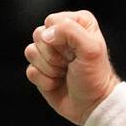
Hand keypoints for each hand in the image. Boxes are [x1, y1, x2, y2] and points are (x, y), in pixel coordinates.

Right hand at [24, 10, 118, 125]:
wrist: (92, 104)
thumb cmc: (95, 76)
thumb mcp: (91, 49)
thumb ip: (70, 31)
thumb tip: (46, 35)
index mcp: (76, 23)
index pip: (51, 21)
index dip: (60, 39)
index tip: (75, 52)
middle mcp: (60, 35)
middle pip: (39, 35)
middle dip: (54, 55)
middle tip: (70, 63)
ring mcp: (48, 52)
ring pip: (31, 52)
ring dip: (49, 68)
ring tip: (64, 73)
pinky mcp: (39, 69)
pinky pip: (30, 70)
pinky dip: (45, 81)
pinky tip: (57, 83)